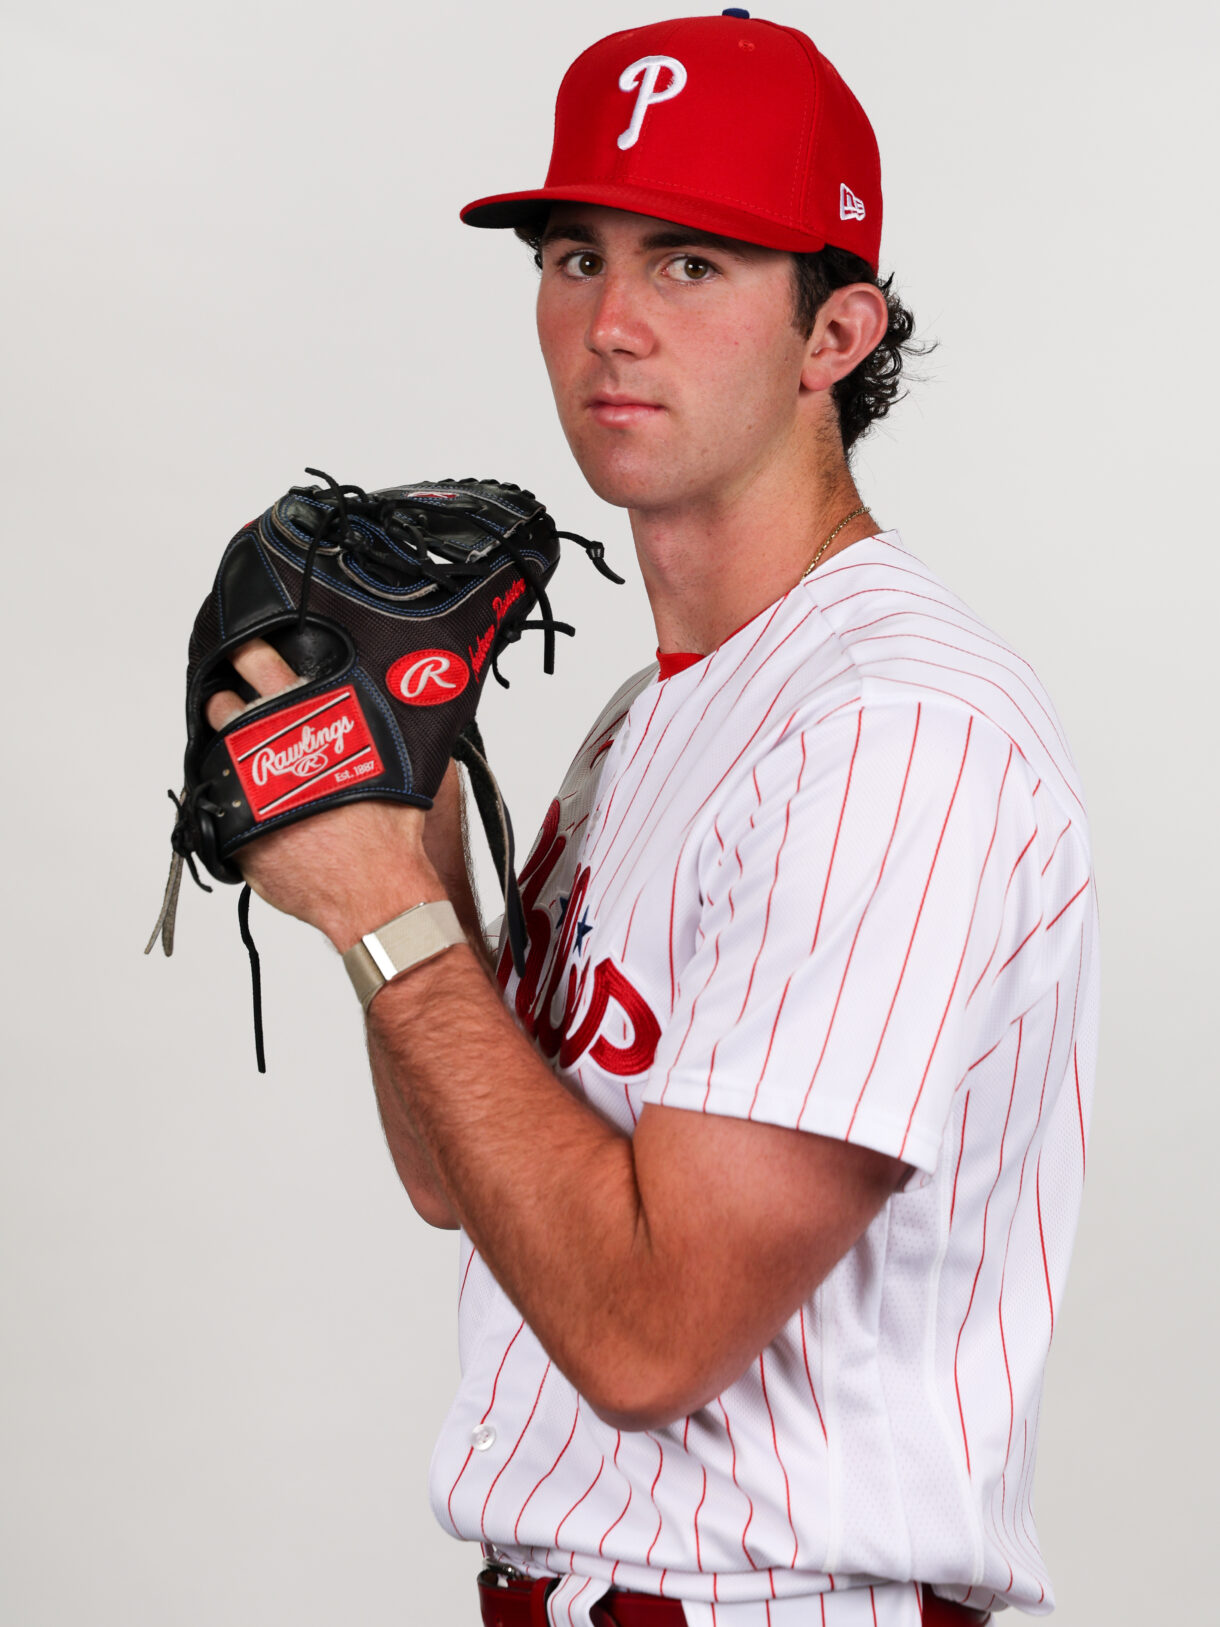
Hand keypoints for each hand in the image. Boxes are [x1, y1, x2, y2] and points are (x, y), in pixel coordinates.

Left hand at [206, 639, 440, 949]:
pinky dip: (230, 803)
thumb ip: (388, 722)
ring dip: (225, 753)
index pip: (264, 666)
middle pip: (227, 709)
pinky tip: (248, 806)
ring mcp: (249, 791)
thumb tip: (399, 696)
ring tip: (240, 759)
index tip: (243, 650)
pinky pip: (220, 807)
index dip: (249, 654)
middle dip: (226, 704)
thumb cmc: (393, 832)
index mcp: (312, 723)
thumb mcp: (402, 760)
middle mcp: (273, 752)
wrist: (377, 892)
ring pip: (216, 755)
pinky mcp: (237, 832)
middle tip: (232, 706)